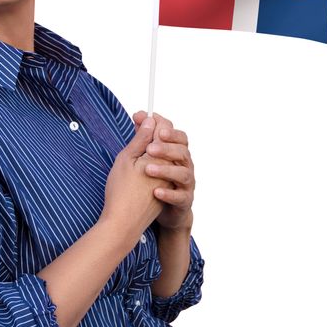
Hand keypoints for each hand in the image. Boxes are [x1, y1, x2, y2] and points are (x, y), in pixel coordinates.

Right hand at [100, 117, 163, 236]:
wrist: (124, 224)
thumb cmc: (121, 192)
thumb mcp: (126, 159)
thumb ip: (141, 138)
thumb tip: (151, 120)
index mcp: (163, 157)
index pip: (164, 128)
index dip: (151, 119)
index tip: (137, 116)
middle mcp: (172, 167)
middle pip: (167, 140)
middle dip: (153, 130)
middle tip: (136, 125)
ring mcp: (171, 179)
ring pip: (166, 155)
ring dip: (154, 146)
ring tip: (137, 145)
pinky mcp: (167, 189)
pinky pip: (164, 168)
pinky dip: (155, 161)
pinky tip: (142, 164)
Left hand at [132, 111, 194, 231]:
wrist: (166, 212)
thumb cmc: (155, 180)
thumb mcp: (147, 157)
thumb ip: (145, 137)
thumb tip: (140, 115)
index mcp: (177, 154)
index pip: (179, 137)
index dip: (168, 129)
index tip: (153, 124)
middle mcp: (185, 166)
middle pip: (183, 152)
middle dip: (167, 148)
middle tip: (149, 148)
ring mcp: (186, 184)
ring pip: (183, 174)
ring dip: (165, 170)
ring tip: (147, 169)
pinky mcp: (184, 202)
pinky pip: (180, 197)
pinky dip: (169, 194)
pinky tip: (155, 192)